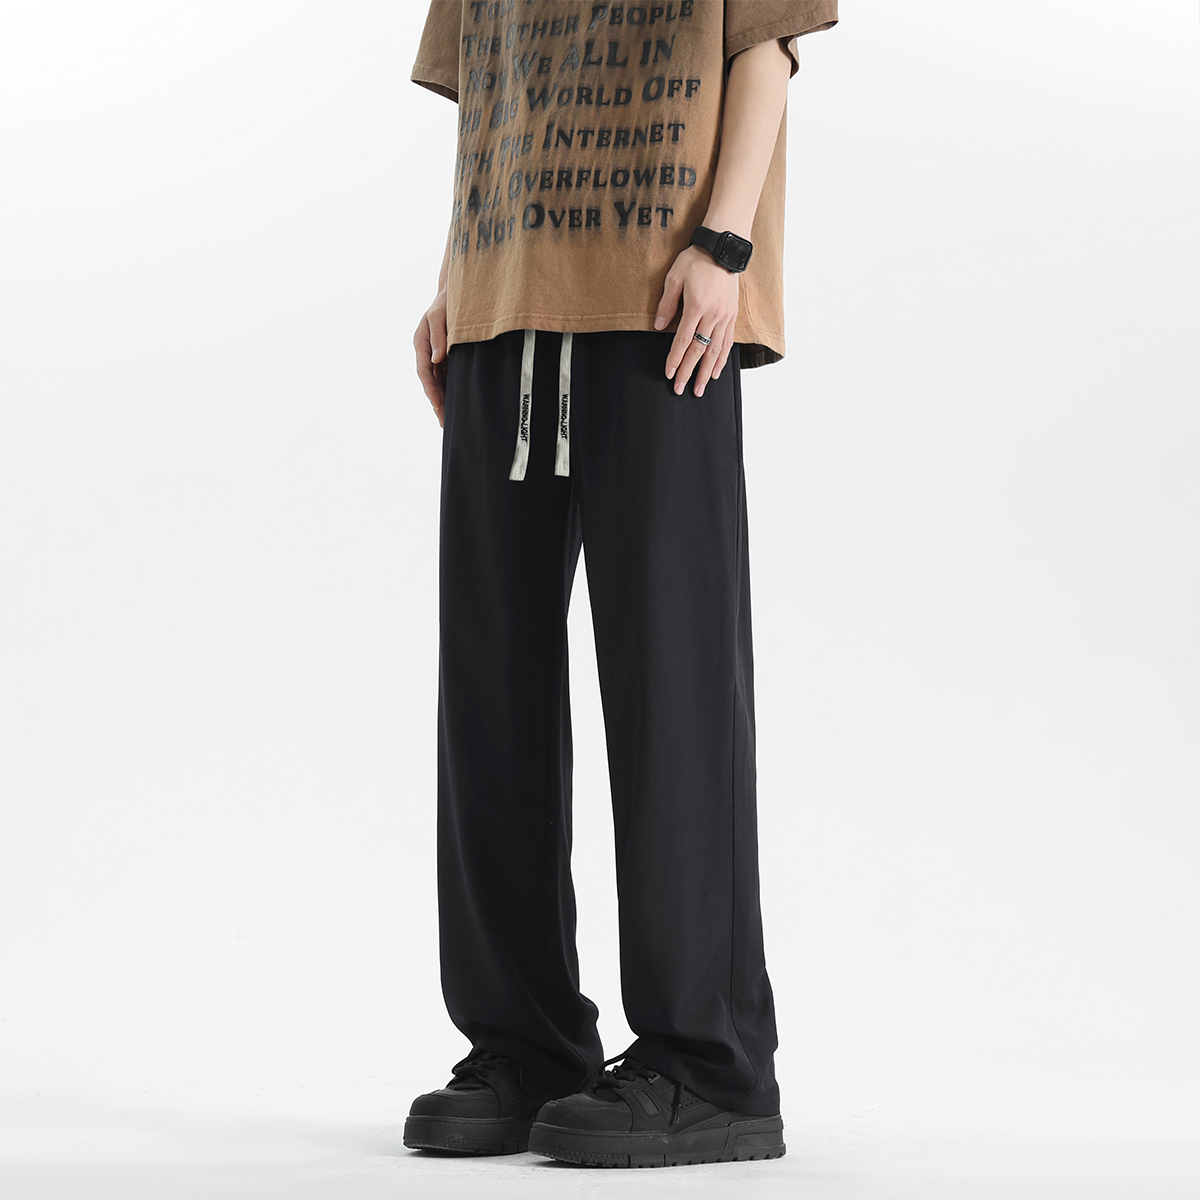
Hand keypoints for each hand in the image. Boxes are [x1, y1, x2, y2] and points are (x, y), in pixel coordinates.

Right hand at [414, 290, 448, 426]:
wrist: (457, 292)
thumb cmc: (446, 301)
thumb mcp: (439, 314)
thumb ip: (438, 335)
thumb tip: (437, 359)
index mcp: (421, 343)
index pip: (424, 372)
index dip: (431, 390)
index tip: (438, 405)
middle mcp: (427, 352)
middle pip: (430, 382)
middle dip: (437, 403)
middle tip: (444, 423)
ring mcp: (437, 355)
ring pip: (439, 383)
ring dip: (444, 401)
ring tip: (449, 421)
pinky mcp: (448, 357)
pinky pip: (448, 377)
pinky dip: (451, 391)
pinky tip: (459, 405)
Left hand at [653, 245, 739, 396]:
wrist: (723, 248)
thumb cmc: (696, 260)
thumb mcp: (674, 277)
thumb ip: (667, 304)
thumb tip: (659, 326)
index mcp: (696, 307)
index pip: (683, 340)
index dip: (675, 359)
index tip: (670, 373)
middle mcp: (713, 315)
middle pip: (699, 351)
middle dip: (688, 372)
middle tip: (681, 388)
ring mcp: (725, 317)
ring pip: (715, 351)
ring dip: (706, 372)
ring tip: (700, 388)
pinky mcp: (732, 315)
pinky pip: (727, 342)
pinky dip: (721, 359)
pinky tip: (716, 372)